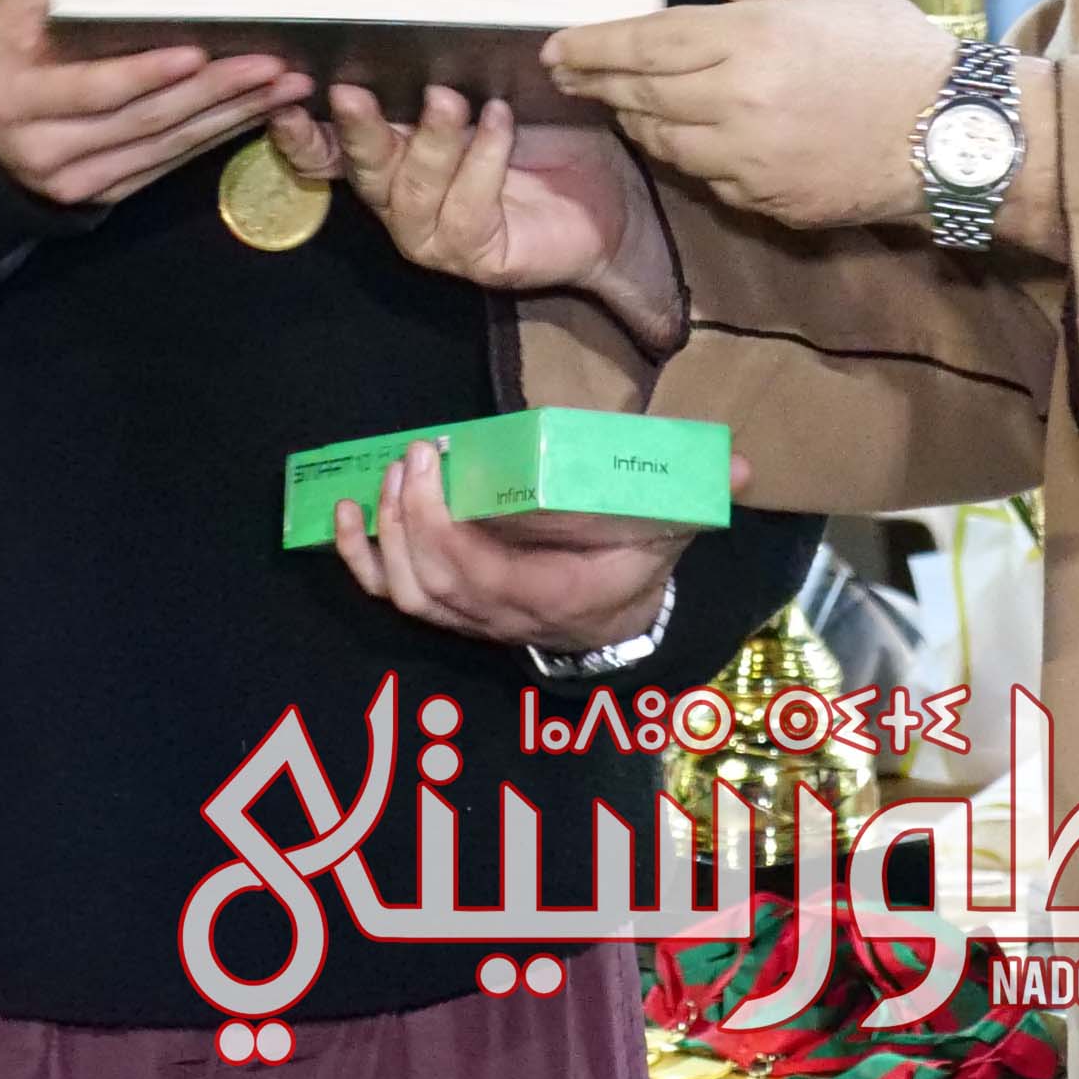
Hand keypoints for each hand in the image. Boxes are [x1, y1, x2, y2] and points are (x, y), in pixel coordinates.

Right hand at [0, 0, 309, 208]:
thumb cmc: (5, 46)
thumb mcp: (16, 8)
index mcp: (17, 99)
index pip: (93, 89)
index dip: (146, 73)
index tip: (199, 53)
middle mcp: (45, 150)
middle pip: (145, 121)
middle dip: (216, 92)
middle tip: (273, 66)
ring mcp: (76, 182)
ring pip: (166, 148)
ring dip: (232, 117)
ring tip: (284, 87)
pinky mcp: (104, 195)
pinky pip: (168, 166)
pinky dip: (215, 137)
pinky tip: (254, 112)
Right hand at [273, 88, 679, 346]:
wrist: (614, 200)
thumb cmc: (551, 138)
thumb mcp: (497, 92)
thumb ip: (454, 69)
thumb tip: (427, 15)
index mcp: (395, 154)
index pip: (331, 150)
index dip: (302, 132)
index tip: (287, 98)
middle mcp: (402, 198)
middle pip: (364, 166)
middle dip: (358, 128)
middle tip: (355, 92)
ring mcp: (433, 234)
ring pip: (411, 190)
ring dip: (431, 141)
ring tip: (451, 99)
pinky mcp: (473, 256)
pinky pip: (464, 210)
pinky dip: (481, 163)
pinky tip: (499, 125)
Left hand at [328, 435, 747, 652]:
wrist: (618, 625)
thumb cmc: (638, 566)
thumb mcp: (672, 531)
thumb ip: (697, 496)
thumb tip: (737, 465)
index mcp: (554, 599)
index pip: (481, 577)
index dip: (444, 526)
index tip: (440, 459)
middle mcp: (503, 621)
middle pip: (433, 582)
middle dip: (412, 515)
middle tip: (416, 454)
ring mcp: (469, 621)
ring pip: (408, 593)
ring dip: (388, 533)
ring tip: (392, 473)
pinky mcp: (446, 610)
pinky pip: (391, 595)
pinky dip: (358, 560)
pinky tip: (341, 514)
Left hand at [543, 0, 961, 228]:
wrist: (949, 133)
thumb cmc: (887, 44)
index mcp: (752, 39)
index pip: (643, 44)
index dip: (590, 46)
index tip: (554, 46)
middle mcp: (740, 103)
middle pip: (641, 95)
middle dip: (595, 83)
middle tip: (565, 73)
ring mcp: (750, 160)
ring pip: (663, 142)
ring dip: (633, 119)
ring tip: (618, 99)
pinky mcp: (766, 201)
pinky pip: (702, 177)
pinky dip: (681, 153)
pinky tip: (678, 134)